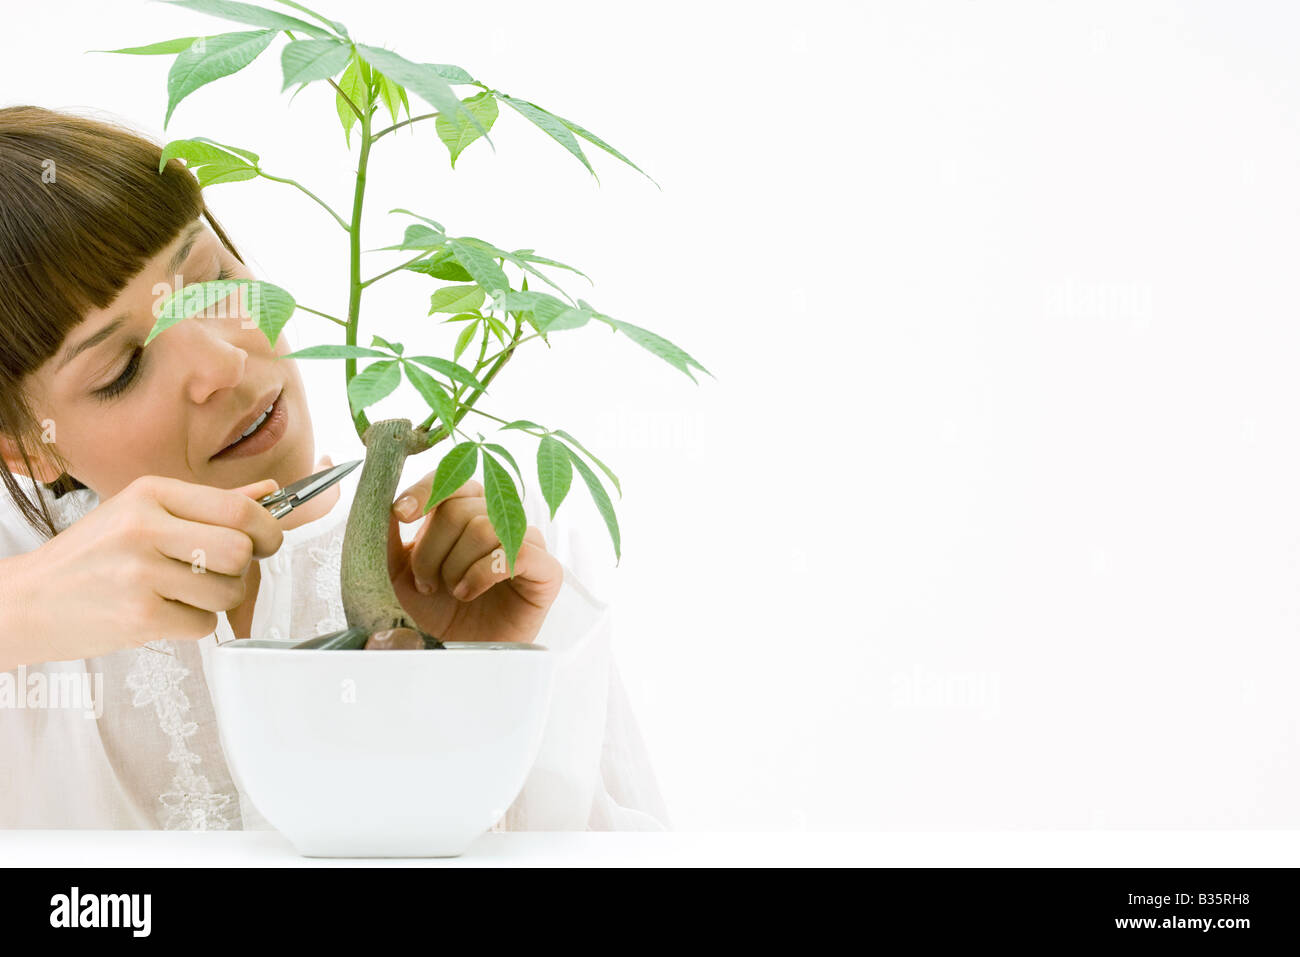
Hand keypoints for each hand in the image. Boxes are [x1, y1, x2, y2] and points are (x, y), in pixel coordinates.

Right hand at [0, 474, 282, 669]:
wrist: (27, 600)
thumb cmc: (93, 555)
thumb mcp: (143, 512)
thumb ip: (209, 504)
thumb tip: (271, 492)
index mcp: (151, 493)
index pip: (239, 508)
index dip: (268, 528)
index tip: (266, 541)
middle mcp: (145, 527)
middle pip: (241, 551)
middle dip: (244, 569)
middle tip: (224, 572)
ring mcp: (140, 573)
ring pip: (228, 592)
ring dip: (218, 601)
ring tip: (184, 594)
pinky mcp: (139, 616)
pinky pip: (204, 625)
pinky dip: (193, 624)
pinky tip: (163, 613)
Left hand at [387, 475, 562, 642]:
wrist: (458, 653)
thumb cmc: (433, 612)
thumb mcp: (398, 573)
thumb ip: (388, 537)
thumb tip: (380, 502)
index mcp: (467, 510)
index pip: (451, 479)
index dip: (425, 490)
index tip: (401, 514)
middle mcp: (500, 519)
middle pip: (460, 508)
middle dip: (432, 548)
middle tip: (426, 582)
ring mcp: (526, 543)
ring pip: (486, 527)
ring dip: (456, 564)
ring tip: (451, 591)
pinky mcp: (547, 570)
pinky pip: (516, 553)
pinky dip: (482, 573)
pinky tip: (468, 592)